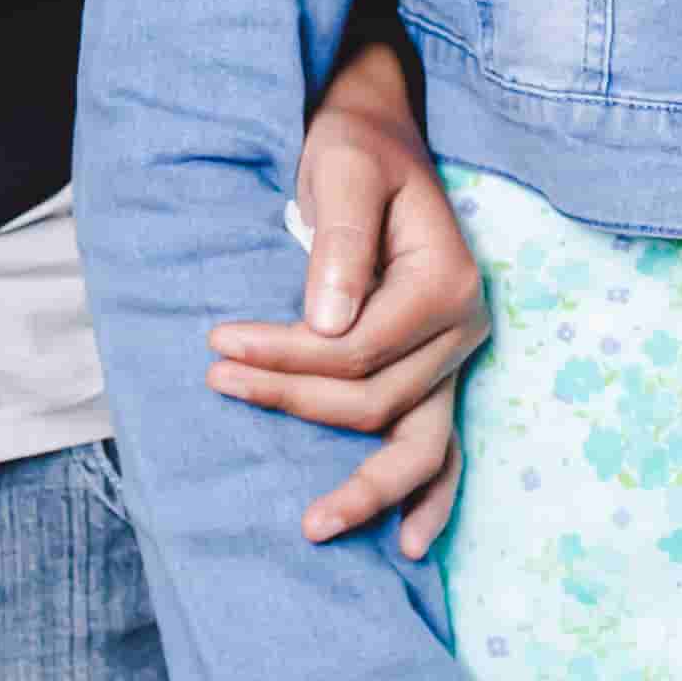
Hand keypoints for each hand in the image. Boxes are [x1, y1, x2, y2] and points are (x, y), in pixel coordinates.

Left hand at [207, 30, 490, 552]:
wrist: (379, 138)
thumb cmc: (356, 149)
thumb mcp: (342, 169)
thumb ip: (340, 243)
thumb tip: (327, 321)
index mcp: (447, 282)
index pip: (358, 347)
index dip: (285, 354)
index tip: (218, 341)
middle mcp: (463, 329)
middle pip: (376, 398)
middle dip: (294, 400)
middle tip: (219, 383)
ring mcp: (454, 358)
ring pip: (413, 441)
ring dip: (365, 486)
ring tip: (314, 528)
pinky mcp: (436, 372)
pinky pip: (441, 446)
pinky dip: (431, 496)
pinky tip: (411, 542)